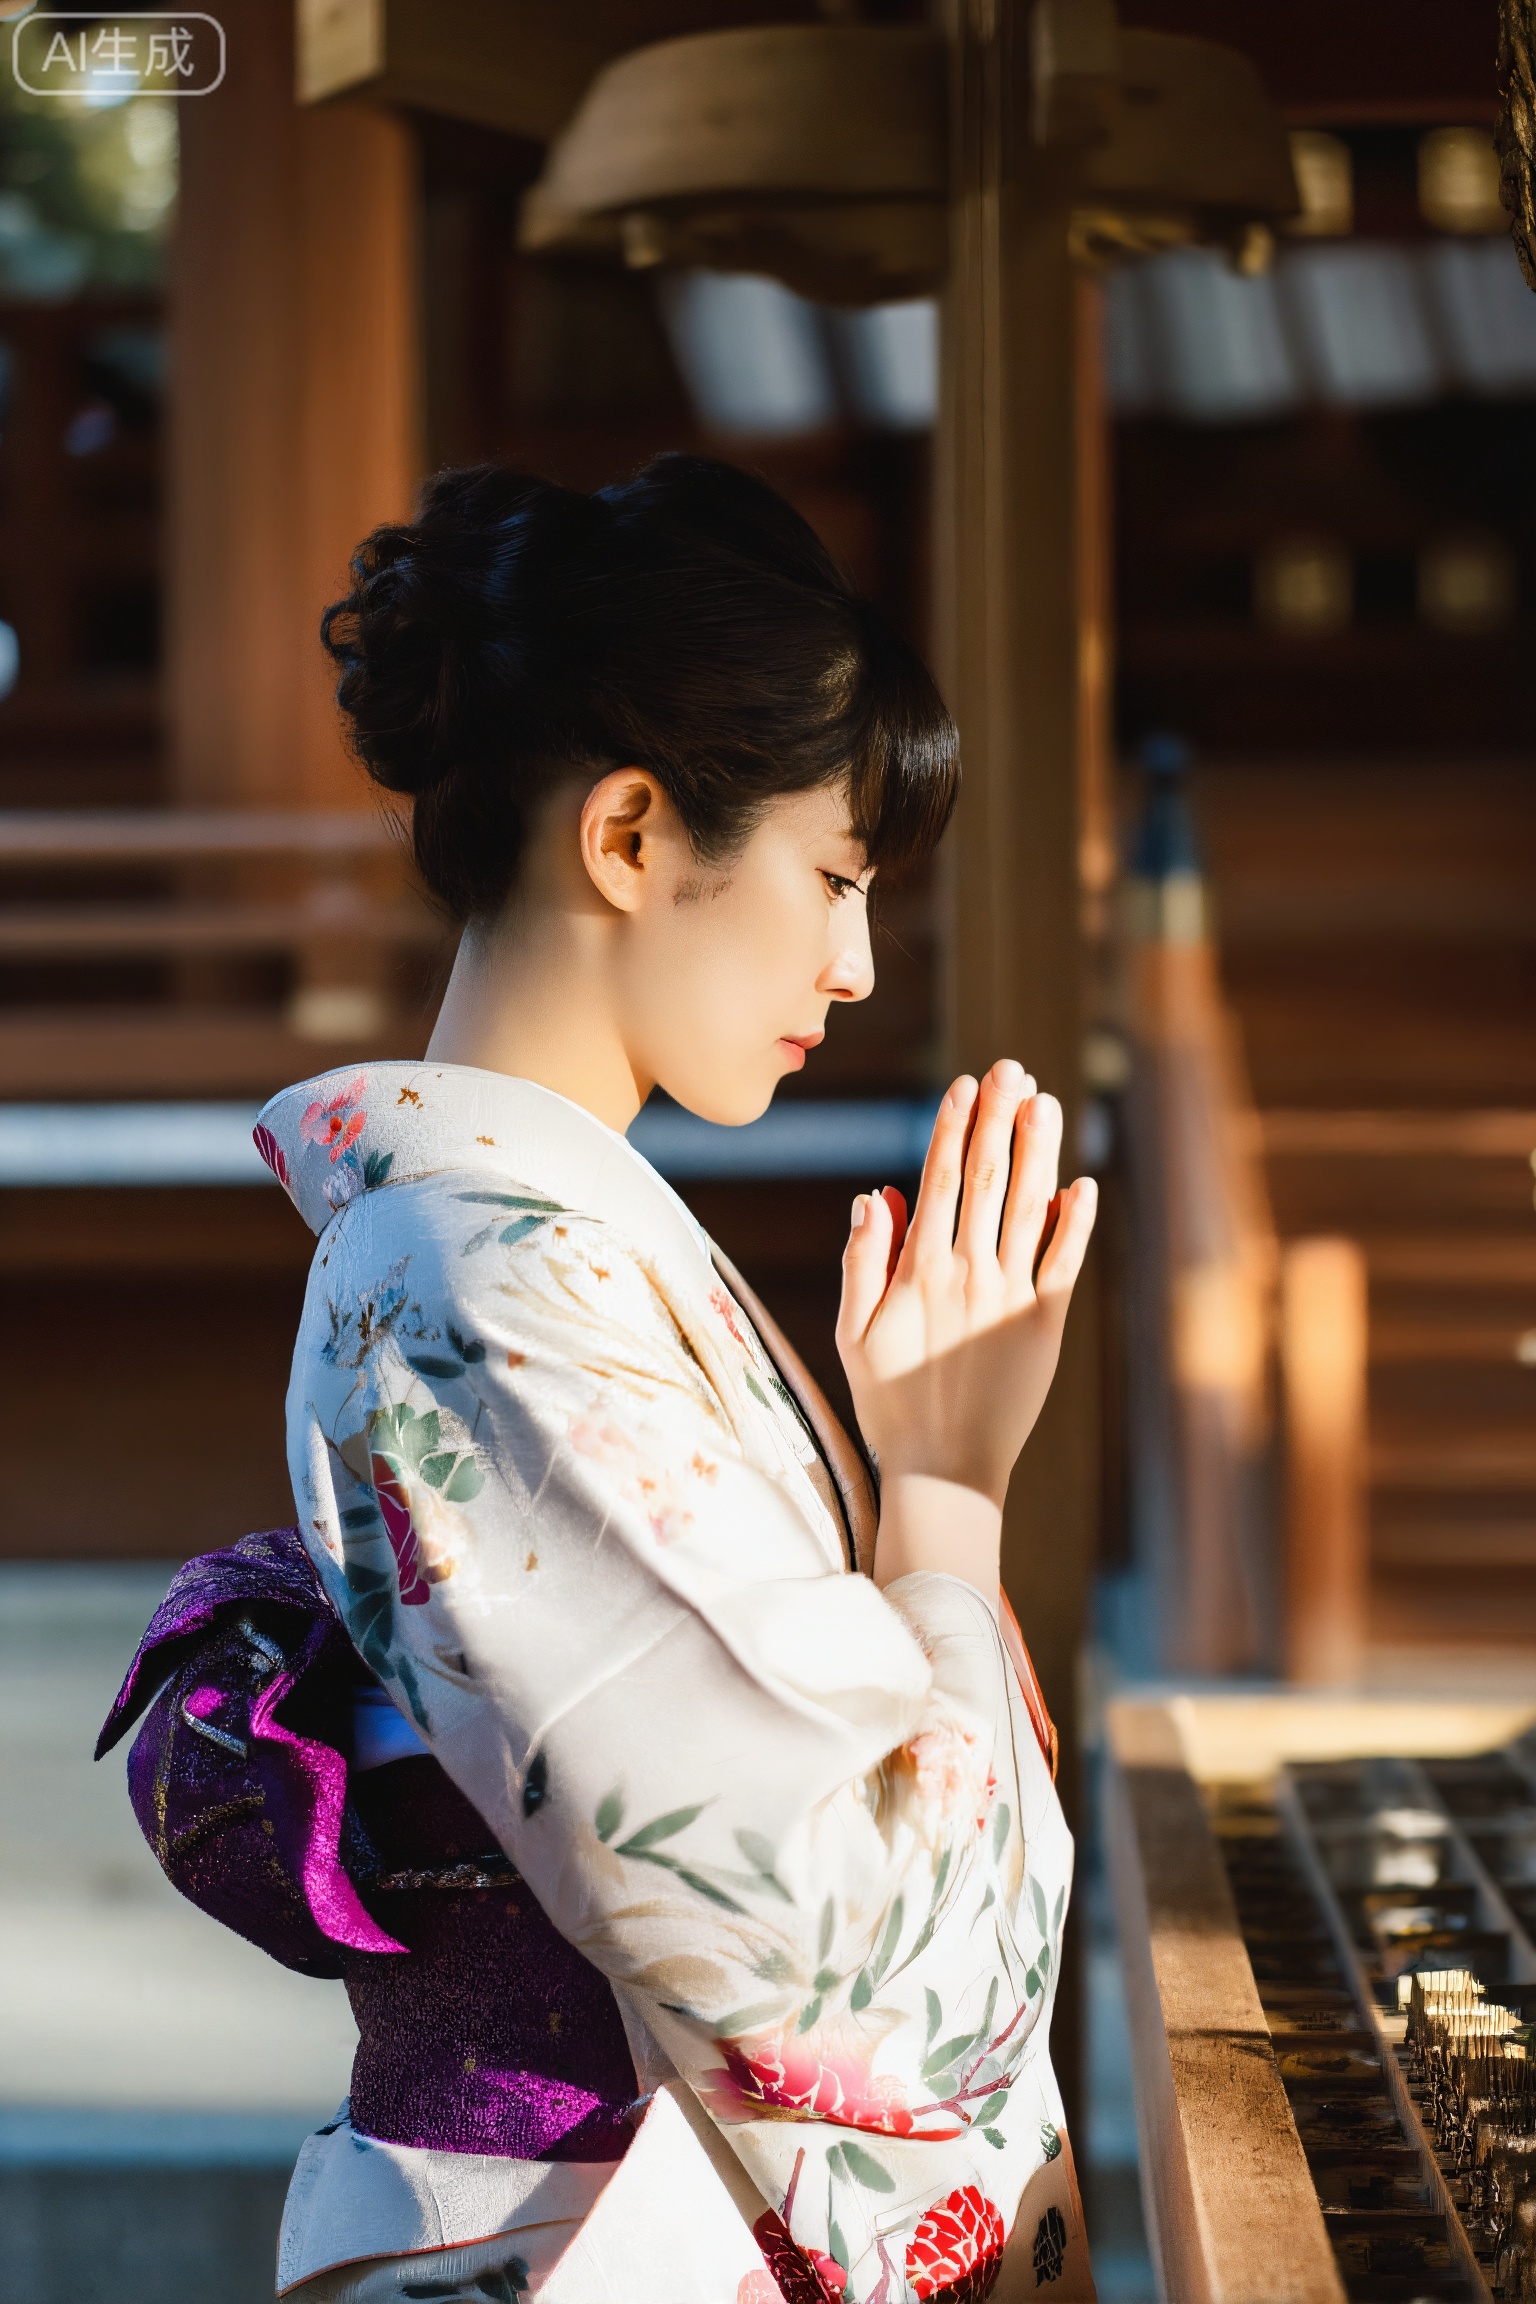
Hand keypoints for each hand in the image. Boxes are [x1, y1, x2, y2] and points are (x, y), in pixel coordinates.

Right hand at [837, 1061, 1098, 1511]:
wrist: (944, 1470)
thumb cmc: (890, 1402)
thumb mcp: (852, 1333)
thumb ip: (862, 1262)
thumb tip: (874, 1194)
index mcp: (918, 1271)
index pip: (940, 1181)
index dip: (954, 1128)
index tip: (966, 1085)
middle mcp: (967, 1274)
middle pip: (988, 1178)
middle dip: (999, 1118)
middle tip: (1012, 1068)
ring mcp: (1010, 1297)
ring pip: (1028, 1208)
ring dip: (1037, 1151)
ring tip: (1045, 1103)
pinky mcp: (1045, 1325)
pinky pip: (1064, 1262)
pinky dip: (1074, 1221)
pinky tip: (1081, 1183)